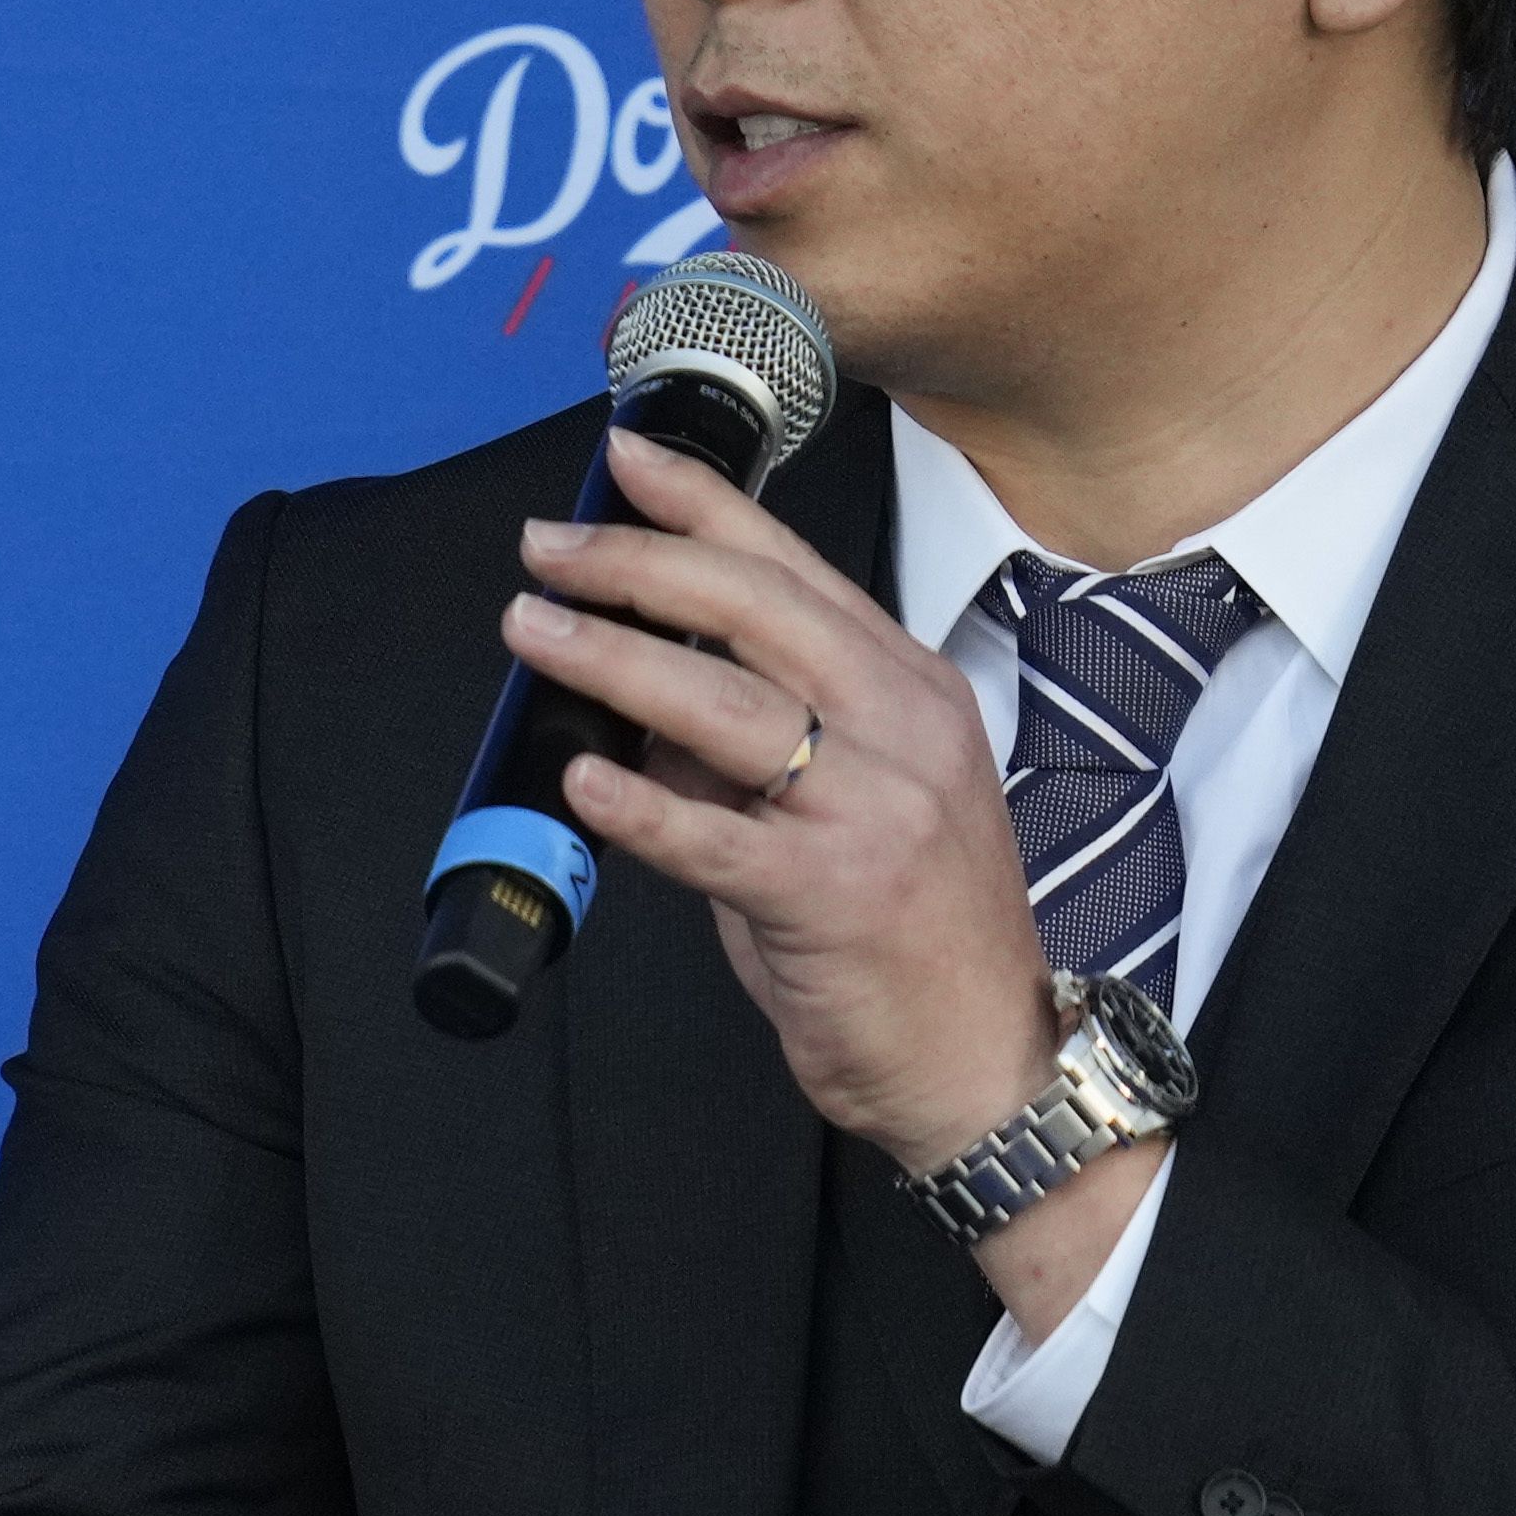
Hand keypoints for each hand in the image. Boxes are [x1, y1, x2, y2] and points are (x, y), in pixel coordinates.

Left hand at [488, 424, 1162, 1328]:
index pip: (792, 570)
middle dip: (636, 563)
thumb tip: (636, 698)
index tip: (625, 458)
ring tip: (531, 630)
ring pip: (725, 704)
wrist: (984, 1058)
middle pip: (753, 609)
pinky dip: (641, 806)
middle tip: (546, 546)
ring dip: (612, 657)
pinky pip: (717, 837)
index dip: (704, 504)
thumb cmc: (909, 933)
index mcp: (909, 689)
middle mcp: (902, 727)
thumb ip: (755, 745)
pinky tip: (579, 782)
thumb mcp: (848, 803)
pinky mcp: (835, 892)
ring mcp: (875, 806)